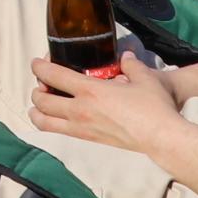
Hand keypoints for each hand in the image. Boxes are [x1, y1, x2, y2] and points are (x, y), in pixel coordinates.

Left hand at [28, 56, 184, 155]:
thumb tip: (126, 57)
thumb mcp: (144, 77)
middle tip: (42, 83)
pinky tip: (56, 117)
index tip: (36, 63)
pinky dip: (49, 124)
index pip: (53, 76)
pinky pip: (59, 132)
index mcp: (90, 90)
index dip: (39, 67)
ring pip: (44, 122)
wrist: (161, 137)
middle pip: (41, 100)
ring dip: (36, 111)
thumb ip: (130, 64)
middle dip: (35, 90)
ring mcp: (82, 128)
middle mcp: (79, 110)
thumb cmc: (154, 106)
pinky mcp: (88, 140)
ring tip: (40, 104)